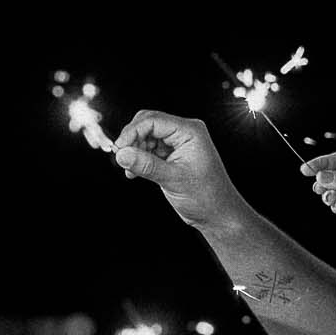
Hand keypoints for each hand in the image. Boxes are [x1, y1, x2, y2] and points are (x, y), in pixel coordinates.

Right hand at [113, 110, 243, 232]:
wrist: (217, 214)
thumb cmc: (204, 196)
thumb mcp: (173, 179)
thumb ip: (146, 165)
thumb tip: (121, 154)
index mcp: (190, 131)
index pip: (153, 121)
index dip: (132, 132)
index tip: (118, 150)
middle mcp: (184, 132)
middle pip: (148, 123)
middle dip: (132, 139)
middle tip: (121, 158)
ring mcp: (178, 143)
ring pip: (146, 136)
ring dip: (134, 151)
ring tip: (131, 170)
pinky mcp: (172, 155)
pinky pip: (149, 149)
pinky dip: (139, 159)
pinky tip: (134, 173)